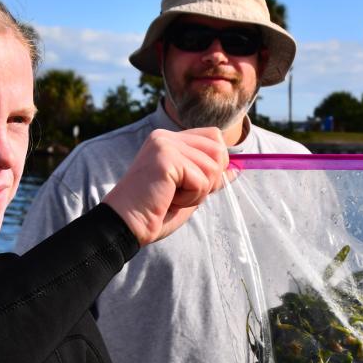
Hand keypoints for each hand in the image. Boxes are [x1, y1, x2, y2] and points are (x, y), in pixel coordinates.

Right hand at [103, 128, 228, 244]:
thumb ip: (210, 177)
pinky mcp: (165, 158)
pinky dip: (190, 197)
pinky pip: (200, 179)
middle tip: (182, 193)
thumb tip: (237, 169)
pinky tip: (169, 199)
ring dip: (199, 191)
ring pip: (213, 166)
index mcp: (169, 140)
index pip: (214, 137)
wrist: (125, 226)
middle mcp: (166, 137)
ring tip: (173, 197)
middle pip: (219, 149)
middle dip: (210, 179)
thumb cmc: (153, 212)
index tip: (194, 185)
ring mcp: (165, 145)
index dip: (215, 164)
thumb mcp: (189, 192)